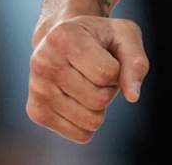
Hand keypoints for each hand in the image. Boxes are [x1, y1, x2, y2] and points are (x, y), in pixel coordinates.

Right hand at [27, 13, 148, 143]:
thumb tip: (133, 96)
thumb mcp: (124, 35)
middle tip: (97, 72)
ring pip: (91, 121)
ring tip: (87, 84)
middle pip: (99, 99)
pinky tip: (77, 98)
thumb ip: (136, 62)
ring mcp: (37, 89)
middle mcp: (43, 62)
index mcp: (63, 37)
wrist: (62, 40)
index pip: (107, 73)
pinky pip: (81, 135)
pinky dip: (88, 122)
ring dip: (100, 107)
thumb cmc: (99, 37)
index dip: (117, 70)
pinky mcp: (36, 112)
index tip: (106, 57)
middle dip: (109, 89)